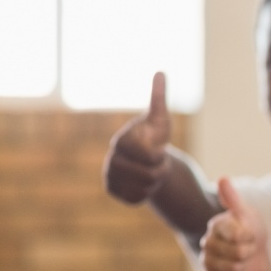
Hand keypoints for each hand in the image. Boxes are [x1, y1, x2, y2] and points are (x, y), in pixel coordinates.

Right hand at [104, 72, 172, 203]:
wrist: (147, 161)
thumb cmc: (154, 138)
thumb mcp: (161, 120)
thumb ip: (159, 98)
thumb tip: (160, 72)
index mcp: (121, 142)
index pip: (148, 155)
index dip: (160, 156)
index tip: (159, 149)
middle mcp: (110, 159)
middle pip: (148, 175)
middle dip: (160, 170)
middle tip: (157, 163)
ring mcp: (109, 176)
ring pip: (145, 188)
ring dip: (155, 182)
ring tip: (151, 171)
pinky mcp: (114, 192)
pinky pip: (138, 198)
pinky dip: (147, 193)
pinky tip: (143, 183)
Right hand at [202, 178, 267, 270]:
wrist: (257, 256)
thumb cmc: (253, 231)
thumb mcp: (249, 215)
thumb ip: (234, 201)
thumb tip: (222, 178)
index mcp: (216, 225)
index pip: (235, 235)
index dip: (249, 237)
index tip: (251, 233)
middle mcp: (207, 242)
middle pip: (237, 254)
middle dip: (250, 252)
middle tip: (250, 247)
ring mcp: (207, 260)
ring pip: (233, 269)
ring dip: (246, 266)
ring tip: (244, 258)